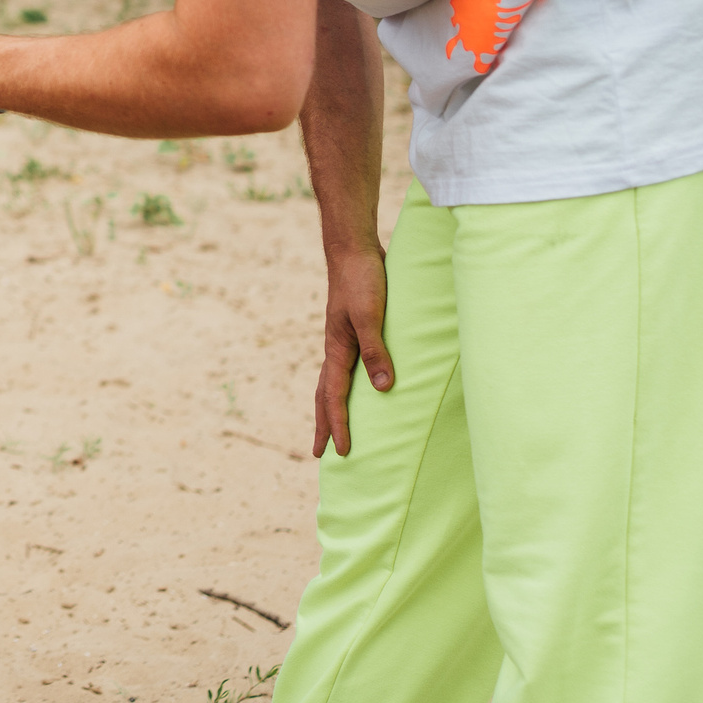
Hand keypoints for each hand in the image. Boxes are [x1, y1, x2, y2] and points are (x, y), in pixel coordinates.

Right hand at [312, 243, 392, 457]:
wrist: (353, 250)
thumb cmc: (362, 280)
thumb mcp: (370, 316)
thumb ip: (376, 351)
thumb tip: (383, 390)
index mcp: (337, 349)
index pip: (334, 397)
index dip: (338, 425)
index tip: (341, 452)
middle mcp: (336, 349)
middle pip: (324, 395)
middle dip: (323, 424)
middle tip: (319, 453)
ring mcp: (343, 340)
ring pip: (332, 382)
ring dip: (330, 407)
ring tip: (331, 425)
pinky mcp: (354, 330)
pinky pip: (345, 367)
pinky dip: (343, 385)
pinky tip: (357, 386)